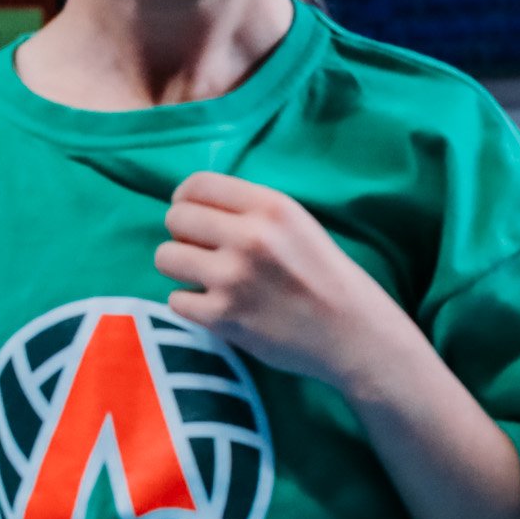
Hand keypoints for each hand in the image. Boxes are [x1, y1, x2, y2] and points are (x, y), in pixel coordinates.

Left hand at [156, 172, 413, 392]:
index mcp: (272, 207)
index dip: (185, 198)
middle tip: (205, 252)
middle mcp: (249, 237)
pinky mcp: (223, 317)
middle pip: (176, 219)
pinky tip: (219, 306)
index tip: (192, 214)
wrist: (353, 334)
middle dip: (184, 234)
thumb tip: (194, 206)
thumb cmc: (328, 276)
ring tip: (209, 279)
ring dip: (182, 268)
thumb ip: (252, 211)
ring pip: (166, 257)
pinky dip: (192, 305)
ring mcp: (233, 278)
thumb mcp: (299, 225)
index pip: (198, 184)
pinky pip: (176, 300)